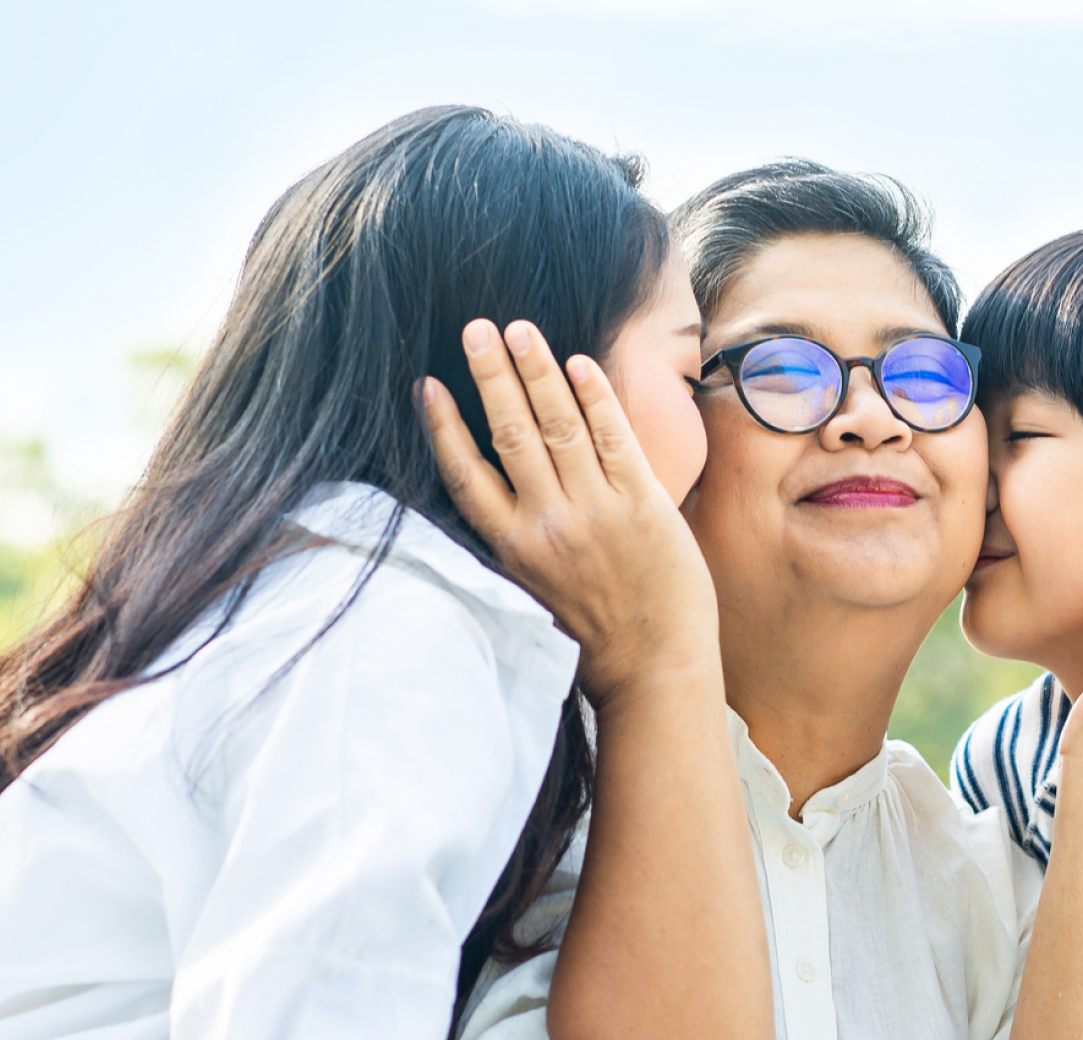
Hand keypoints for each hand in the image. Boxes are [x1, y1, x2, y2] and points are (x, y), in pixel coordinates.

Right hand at [419, 319, 717, 706]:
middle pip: (509, 433)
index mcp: (512, 548)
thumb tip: (502, 489)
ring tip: (519, 330)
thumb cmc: (595, 632)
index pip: (465, 474)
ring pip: (558, 424)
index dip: (443, 426)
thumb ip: (518, 538)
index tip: (427, 385)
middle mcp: (547, 525)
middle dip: (490, 374)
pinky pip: (613, 437)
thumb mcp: (536, 588)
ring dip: (537, 370)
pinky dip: (594, 397)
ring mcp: (596, 511)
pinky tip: (578, 363)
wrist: (655, 668)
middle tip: (476, 328)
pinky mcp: (643, 504)